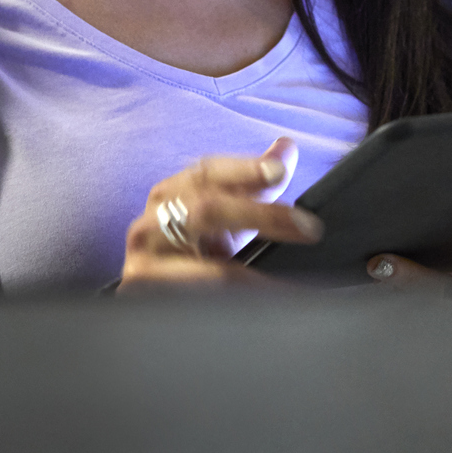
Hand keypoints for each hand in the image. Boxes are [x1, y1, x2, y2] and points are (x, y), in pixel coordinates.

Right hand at [117, 137, 323, 290]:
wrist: (160, 302)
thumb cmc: (196, 251)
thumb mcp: (226, 215)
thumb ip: (256, 183)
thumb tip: (286, 148)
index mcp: (170, 195)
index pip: (207, 172)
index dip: (246, 169)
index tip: (281, 171)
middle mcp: (150, 224)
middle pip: (207, 210)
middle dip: (261, 215)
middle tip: (307, 227)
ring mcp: (144, 264)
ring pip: (206, 266)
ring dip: (253, 273)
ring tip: (290, 279)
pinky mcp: (147, 299)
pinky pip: (201, 302)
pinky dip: (237, 303)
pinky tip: (262, 304)